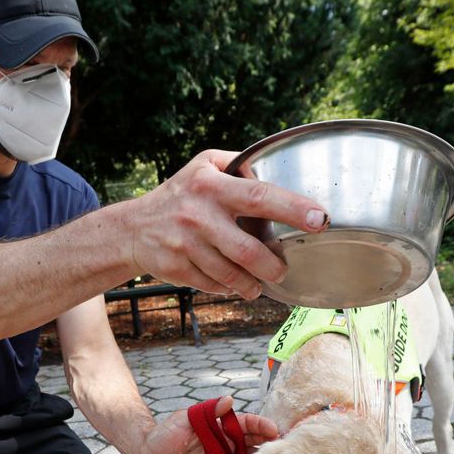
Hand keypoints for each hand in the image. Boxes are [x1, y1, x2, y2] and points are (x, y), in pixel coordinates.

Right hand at [126, 150, 327, 299]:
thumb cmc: (181, 194)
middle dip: (273, 266)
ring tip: (260, 283)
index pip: (259, 195)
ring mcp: (184, 244)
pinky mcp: (176, 269)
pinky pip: (214, 285)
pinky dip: (228, 288)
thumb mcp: (205, 166)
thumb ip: (240, 165)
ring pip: (232, 275)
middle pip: (247, 250)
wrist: (133, 227)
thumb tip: (285, 168)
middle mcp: (197, 214)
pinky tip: (232, 282)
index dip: (293, 208)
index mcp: (211, 184)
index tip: (320, 219)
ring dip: (252, 284)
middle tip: (282, 270)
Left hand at [137, 395, 279, 453]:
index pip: (247, 424)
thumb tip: (229, 400)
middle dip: (269, 443)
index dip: (261, 426)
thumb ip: (207, 410)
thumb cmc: (166, 433)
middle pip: (253, 441)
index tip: (274, 429)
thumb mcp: (185, 418)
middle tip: (284, 448)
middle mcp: (226, 442)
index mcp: (221, 425)